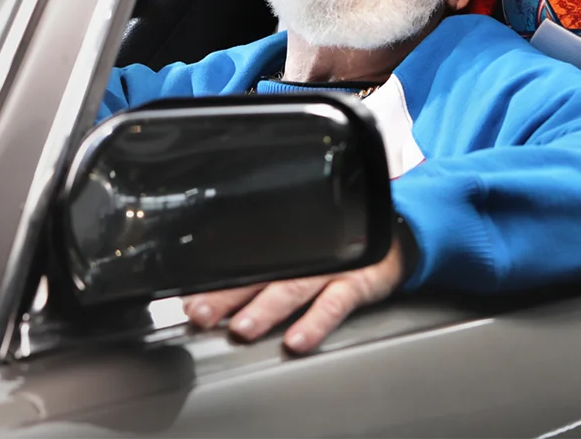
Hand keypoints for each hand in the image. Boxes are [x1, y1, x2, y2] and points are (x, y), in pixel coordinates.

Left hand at [181, 239, 404, 354]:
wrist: (392, 239)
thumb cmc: (336, 254)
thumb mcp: (298, 255)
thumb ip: (259, 272)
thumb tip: (207, 295)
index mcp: (281, 253)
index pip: (239, 266)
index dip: (212, 284)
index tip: (187, 302)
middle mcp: (300, 259)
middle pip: (257, 276)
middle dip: (226, 297)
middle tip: (202, 313)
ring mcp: (328, 270)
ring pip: (291, 288)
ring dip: (265, 309)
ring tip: (243, 328)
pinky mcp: (356, 282)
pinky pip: (334, 303)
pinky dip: (316, 323)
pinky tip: (298, 341)